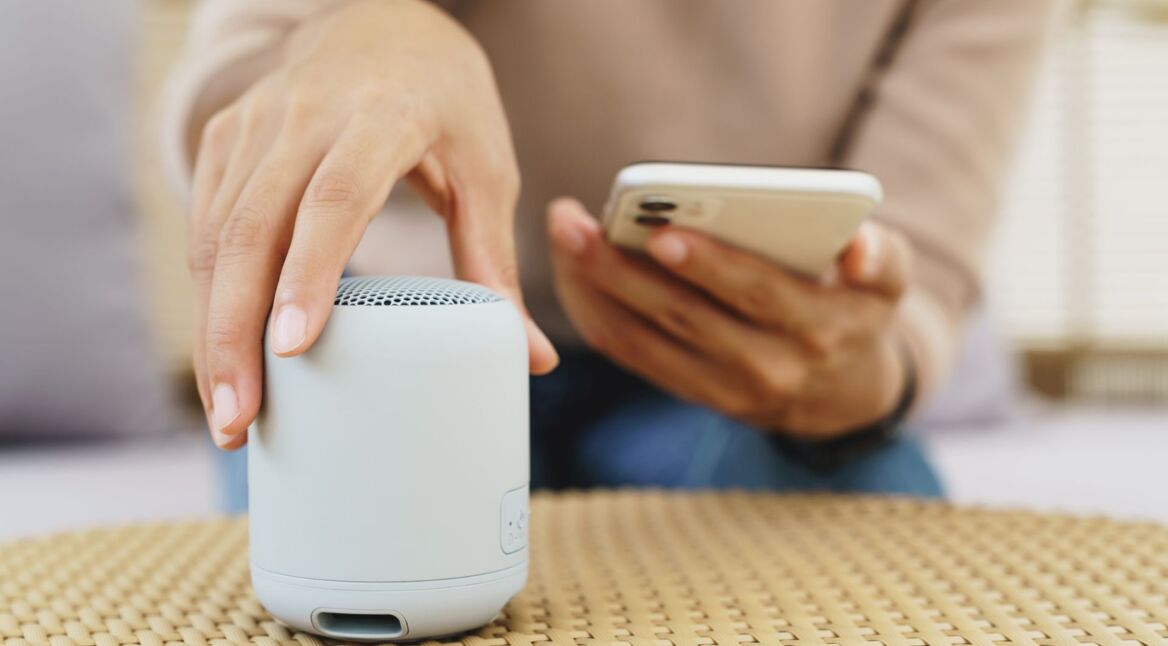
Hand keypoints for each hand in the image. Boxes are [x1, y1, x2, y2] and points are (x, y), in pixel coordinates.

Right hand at [188, 0, 556, 448]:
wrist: (379, 18)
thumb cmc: (445, 101)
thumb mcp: (486, 169)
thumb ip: (496, 261)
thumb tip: (534, 360)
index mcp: (384, 116)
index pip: (337, 196)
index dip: (312, 271)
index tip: (293, 347)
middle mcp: (307, 116)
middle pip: (254, 227)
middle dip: (236, 331)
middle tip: (240, 421)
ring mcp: (256, 125)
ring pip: (215, 234)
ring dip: (212, 329)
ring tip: (228, 412)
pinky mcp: (227, 139)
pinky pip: (204, 223)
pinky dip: (207, 296)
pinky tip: (220, 356)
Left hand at [547, 198, 911, 438]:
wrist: (842, 394)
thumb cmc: (854, 308)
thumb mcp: (887, 281)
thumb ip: (884, 256)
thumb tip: (859, 248)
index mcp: (819, 329)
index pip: (756, 294)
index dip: (709, 265)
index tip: (660, 234)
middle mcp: (768, 368)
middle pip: (684, 316)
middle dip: (622, 269)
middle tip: (574, 224)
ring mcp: (724, 389)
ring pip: (646, 341)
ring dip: (595, 290)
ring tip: (562, 239)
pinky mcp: (691, 392)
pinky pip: (633, 357)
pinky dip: (597, 315)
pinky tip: (570, 274)